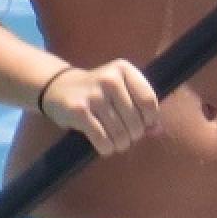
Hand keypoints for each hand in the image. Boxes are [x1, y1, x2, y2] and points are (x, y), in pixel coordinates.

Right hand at [36, 58, 159, 150]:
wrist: (58, 87)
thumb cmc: (98, 92)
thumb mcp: (121, 91)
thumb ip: (141, 107)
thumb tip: (158, 130)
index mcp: (124, 69)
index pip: (149, 101)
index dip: (150, 119)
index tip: (144, 125)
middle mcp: (110, 79)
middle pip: (135, 121)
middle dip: (133, 135)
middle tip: (125, 135)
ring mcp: (94, 95)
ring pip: (120, 134)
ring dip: (120, 144)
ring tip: (116, 143)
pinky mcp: (79, 111)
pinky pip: (102, 139)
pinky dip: (106, 148)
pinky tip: (105, 146)